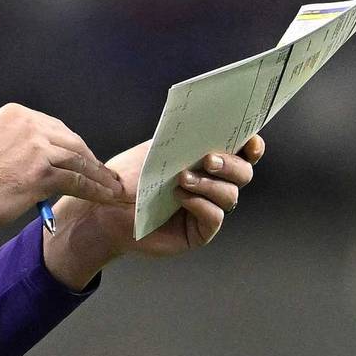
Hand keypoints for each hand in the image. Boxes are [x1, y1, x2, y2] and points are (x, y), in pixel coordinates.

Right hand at [0, 103, 128, 258]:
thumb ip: (16, 143)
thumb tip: (42, 158)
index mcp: (14, 114)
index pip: (55, 128)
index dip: (73, 147)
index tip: (85, 160)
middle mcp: (28, 124)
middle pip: (71, 141)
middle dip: (90, 161)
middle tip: (106, 175)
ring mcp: (36, 147)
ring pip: (79, 161)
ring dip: (99, 177)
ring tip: (114, 189)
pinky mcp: (42, 172)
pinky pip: (78, 181)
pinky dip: (95, 190)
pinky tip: (106, 198)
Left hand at [42, 135, 265, 289]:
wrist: (104, 209)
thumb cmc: (128, 179)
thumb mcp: (155, 151)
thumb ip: (183, 140)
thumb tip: (208, 123)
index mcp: (204, 162)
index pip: (239, 153)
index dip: (250, 146)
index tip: (251, 141)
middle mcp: (211, 185)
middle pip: (243, 174)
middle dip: (231, 164)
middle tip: (209, 159)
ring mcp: (207, 209)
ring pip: (230, 195)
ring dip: (210, 184)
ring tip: (183, 179)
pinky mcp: (199, 232)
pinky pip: (214, 217)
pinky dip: (201, 204)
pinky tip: (181, 198)